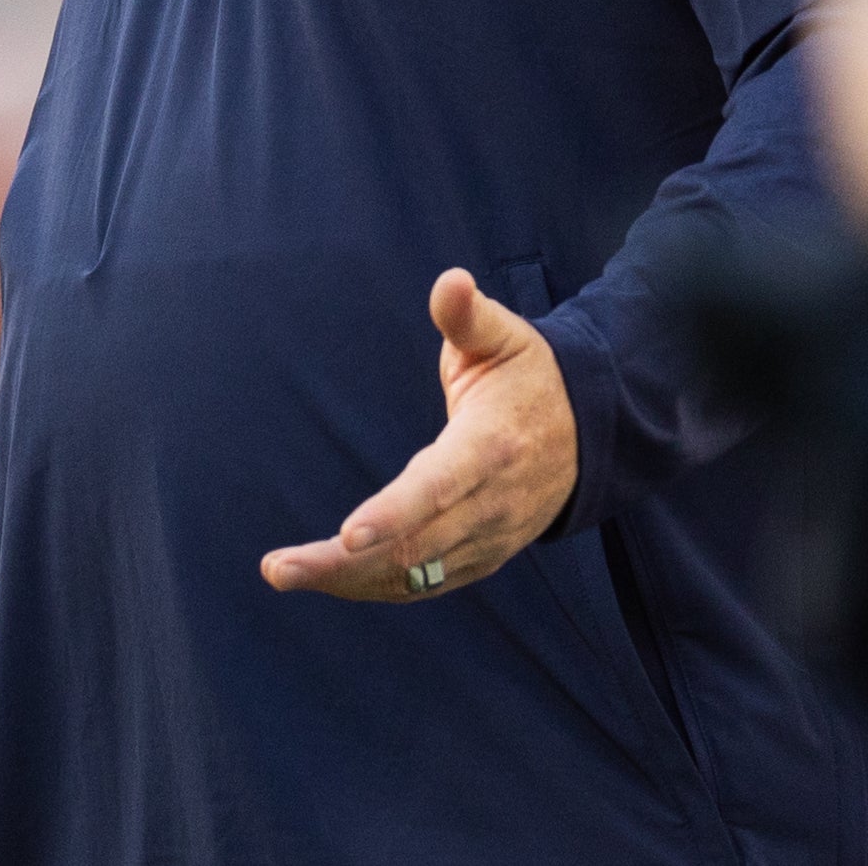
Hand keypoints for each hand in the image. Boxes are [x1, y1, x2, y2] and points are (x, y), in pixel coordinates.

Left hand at [260, 268, 575, 601]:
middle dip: (344, 563)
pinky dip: (377, 587)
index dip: (395, 513)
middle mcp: (491, 504)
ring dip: (349, 582)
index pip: (439, 488)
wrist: (590, 434)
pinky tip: (329, 580)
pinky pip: (427, 583)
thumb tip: (451, 281)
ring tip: (285, 574)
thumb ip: (469, 316)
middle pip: (416, 546)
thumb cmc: (531, 377)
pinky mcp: (482, 556)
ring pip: (416, 574)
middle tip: (277, 568)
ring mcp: (489, 538)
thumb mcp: (507, 337)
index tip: (348, 533)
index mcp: (490, 447)